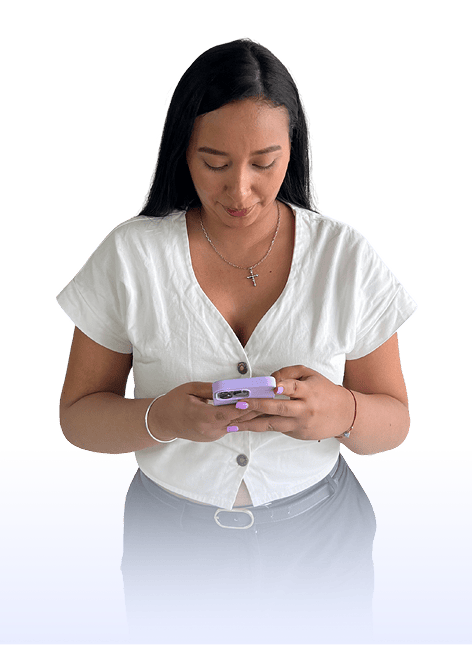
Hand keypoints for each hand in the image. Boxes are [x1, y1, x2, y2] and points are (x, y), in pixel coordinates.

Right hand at [147, 380, 263, 442]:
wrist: (162, 422)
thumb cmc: (174, 402)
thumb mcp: (190, 389)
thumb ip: (210, 388)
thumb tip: (228, 386)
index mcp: (203, 417)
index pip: (229, 412)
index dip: (245, 405)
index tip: (259, 397)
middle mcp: (210, 429)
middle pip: (237, 419)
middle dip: (254, 408)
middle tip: (269, 398)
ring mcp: (212, 435)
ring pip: (236, 424)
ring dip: (250, 414)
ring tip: (266, 403)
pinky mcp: (213, 436)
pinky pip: (230, 426)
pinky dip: (240, 418)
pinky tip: (252, 410)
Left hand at [232, 365, 353, 440]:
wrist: (345, 414)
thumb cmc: (324, 391)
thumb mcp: (311, 374)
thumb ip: (289, 373)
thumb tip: (269, 379)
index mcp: (308, 390)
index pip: (293, 387)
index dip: (283, 386)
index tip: (272, 386)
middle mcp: (304, 408)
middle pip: (278, 408)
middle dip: (256, 406)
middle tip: (239, 404)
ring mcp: (300, 423)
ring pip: (272, 424)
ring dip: (251, 423)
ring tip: (233, 422)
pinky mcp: (297, 434)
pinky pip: (276, 429)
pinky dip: (260, 427)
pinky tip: (244, 426)